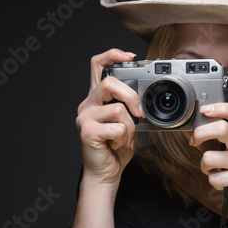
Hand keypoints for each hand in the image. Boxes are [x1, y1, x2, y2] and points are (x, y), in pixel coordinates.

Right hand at [75, 48, 144, 185]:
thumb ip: (127, 105)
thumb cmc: (115, 147)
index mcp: (96, 98)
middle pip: (110, 83)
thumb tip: (142, 96)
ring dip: (130, 126)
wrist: (106, 172)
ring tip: (124, 136)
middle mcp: (87, 104)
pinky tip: (117, 144)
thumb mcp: (125, 121)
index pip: (97, 65)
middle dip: (131, 96)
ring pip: (118, 108)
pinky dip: (124, 137)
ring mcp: (85, 117)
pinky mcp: (87, 131)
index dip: (112, 55)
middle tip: (139, 112)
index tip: (129, 56)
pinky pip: (117, 127)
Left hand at [191, 103, 227, 216]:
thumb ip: (217, 138)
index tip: (205, 110)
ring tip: (212, 170)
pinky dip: (213, 182)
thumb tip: (192, 129)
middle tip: (194, 142)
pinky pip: (215, 178)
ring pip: (210, 158)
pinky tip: (222, 183)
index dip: (222, 108)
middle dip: (200, 134)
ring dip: (204, 166)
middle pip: (221, 128)